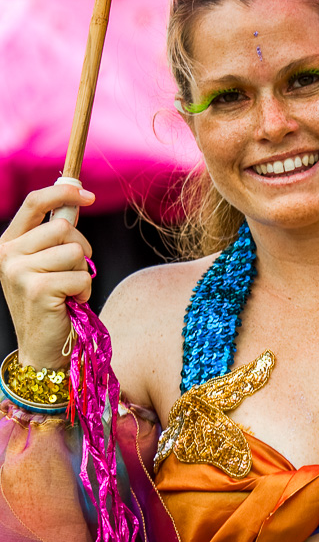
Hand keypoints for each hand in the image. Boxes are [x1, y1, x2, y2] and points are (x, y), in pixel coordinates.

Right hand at [0, 183, 94, 368]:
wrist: (42, 348)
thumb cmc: (51, 305)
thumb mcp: (45, 264)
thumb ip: (54, 236)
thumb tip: (76, 198)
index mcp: (8, 244)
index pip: (34, 203)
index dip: (63, 192)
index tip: (88, 195)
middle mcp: (8, 255)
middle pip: (63, 228)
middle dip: (81, 249)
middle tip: (74, 272)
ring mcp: (20, 272)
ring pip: (75, 252)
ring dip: (82, 273)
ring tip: (69, 291)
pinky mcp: (38, 290)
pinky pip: (81, 277)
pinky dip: (84, 292)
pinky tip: (71, 303)